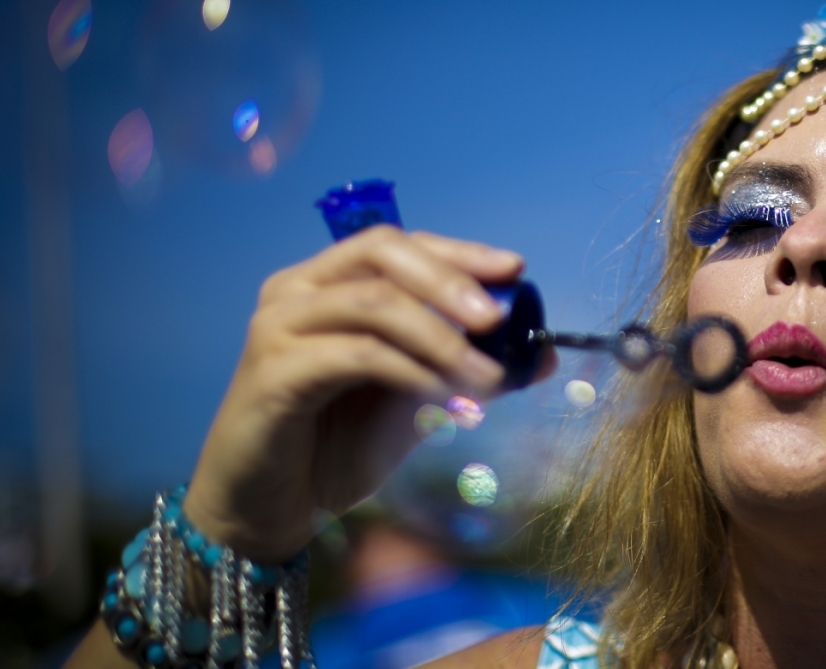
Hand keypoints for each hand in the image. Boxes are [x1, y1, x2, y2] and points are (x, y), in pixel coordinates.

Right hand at [182, 226, 554, 561]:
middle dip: (450, 281)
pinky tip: (439, 396)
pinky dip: (409, 369)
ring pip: (373, 303)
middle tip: (496, 319)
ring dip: (441, 337)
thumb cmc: (336, 447)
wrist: (270, 508)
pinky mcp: (272, 371)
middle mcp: (298, 290)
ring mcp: (279, 326)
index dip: (459, 252)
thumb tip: (541, 355)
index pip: (400, 245)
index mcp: (329, 283)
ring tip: (485, 377)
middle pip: (382, 252)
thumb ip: (467, 369)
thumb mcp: (416, 400)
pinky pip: (356, 354)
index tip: (514, 269)